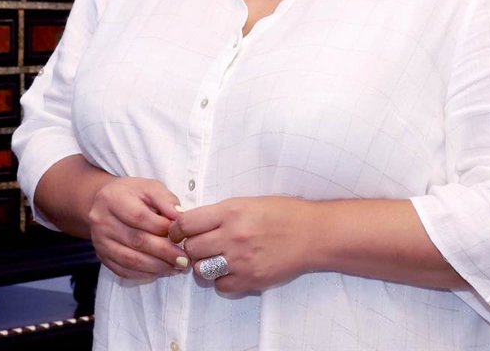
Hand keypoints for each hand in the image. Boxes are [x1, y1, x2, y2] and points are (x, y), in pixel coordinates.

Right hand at [87, 177, 187, 281]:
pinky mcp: (102, 256)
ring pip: (130, 260)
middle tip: (184, 259)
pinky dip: (144, 274)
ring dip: (156, 267)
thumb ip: (166, 200)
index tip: (182, 235)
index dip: (162, 228)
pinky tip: (160, 271)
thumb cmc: (132, 194)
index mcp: (113, 199)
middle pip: (136, 241)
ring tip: (176, 267)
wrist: (105, 203)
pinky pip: (123, 271)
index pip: (139, 217)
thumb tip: (181, 216)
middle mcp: (102, 221)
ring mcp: (100, 241)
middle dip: (164, 252)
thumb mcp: (149, 187)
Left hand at [169, 196, 313, 293]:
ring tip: (216, 259)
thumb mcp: (248, 202)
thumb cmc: (283, 214)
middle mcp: (233, 236)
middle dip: (191, 248)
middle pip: (191, 249)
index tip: (177, 232)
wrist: (313, 234)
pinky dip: (222, 281)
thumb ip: (220, 213)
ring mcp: (242, 261)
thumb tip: (191, 222)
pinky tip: (232, 270)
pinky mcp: (251, 280)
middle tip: (200, 246)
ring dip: (204, 266)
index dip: (176, 229)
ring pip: (202, 270)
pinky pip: (221, 286)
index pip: (186, 224)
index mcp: (231, 212)